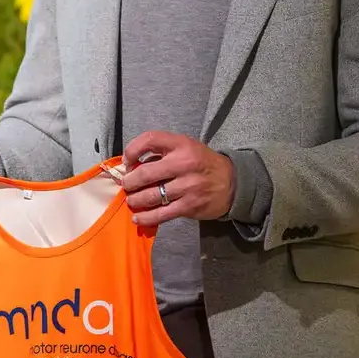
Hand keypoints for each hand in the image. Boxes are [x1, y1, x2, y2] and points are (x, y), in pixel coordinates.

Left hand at [119, 131, 234, 226]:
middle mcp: (184, 163)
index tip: (127, 161)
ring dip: (135, 200)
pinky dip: (146, 217)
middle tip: (127, 185)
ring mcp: (188, 186)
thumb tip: (132, 167)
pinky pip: (161, 214)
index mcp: (182, 144)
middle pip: (146, 173)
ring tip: (132, 200)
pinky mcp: (189, 206)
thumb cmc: (202, 163)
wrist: (231, 183)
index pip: (150, 139)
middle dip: (130, 182)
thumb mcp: (185, 148)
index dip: (132, 150)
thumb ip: (162, 153)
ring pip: (151, 195)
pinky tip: (138, 218)